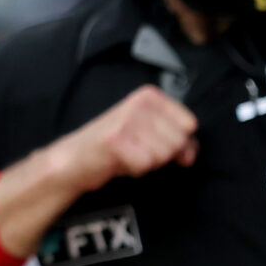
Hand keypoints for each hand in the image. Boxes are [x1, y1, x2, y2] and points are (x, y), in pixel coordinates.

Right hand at [51, 86, 197, 191]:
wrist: (75, 158)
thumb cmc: (117, 146)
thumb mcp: (152, 135)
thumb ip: (179, 140)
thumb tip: (190, 154)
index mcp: (151, 96)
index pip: (189, 124)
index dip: (178, 141)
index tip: (156, 141)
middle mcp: (139, 103)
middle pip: (178, 141)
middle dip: (161, 154)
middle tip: (138, 149)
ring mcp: (126, 120)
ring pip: (163, 154)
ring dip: (147, 162)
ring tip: (129, 153)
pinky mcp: (115, 139)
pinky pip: (146, 164)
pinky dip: (135, 169)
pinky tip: (121, 160)